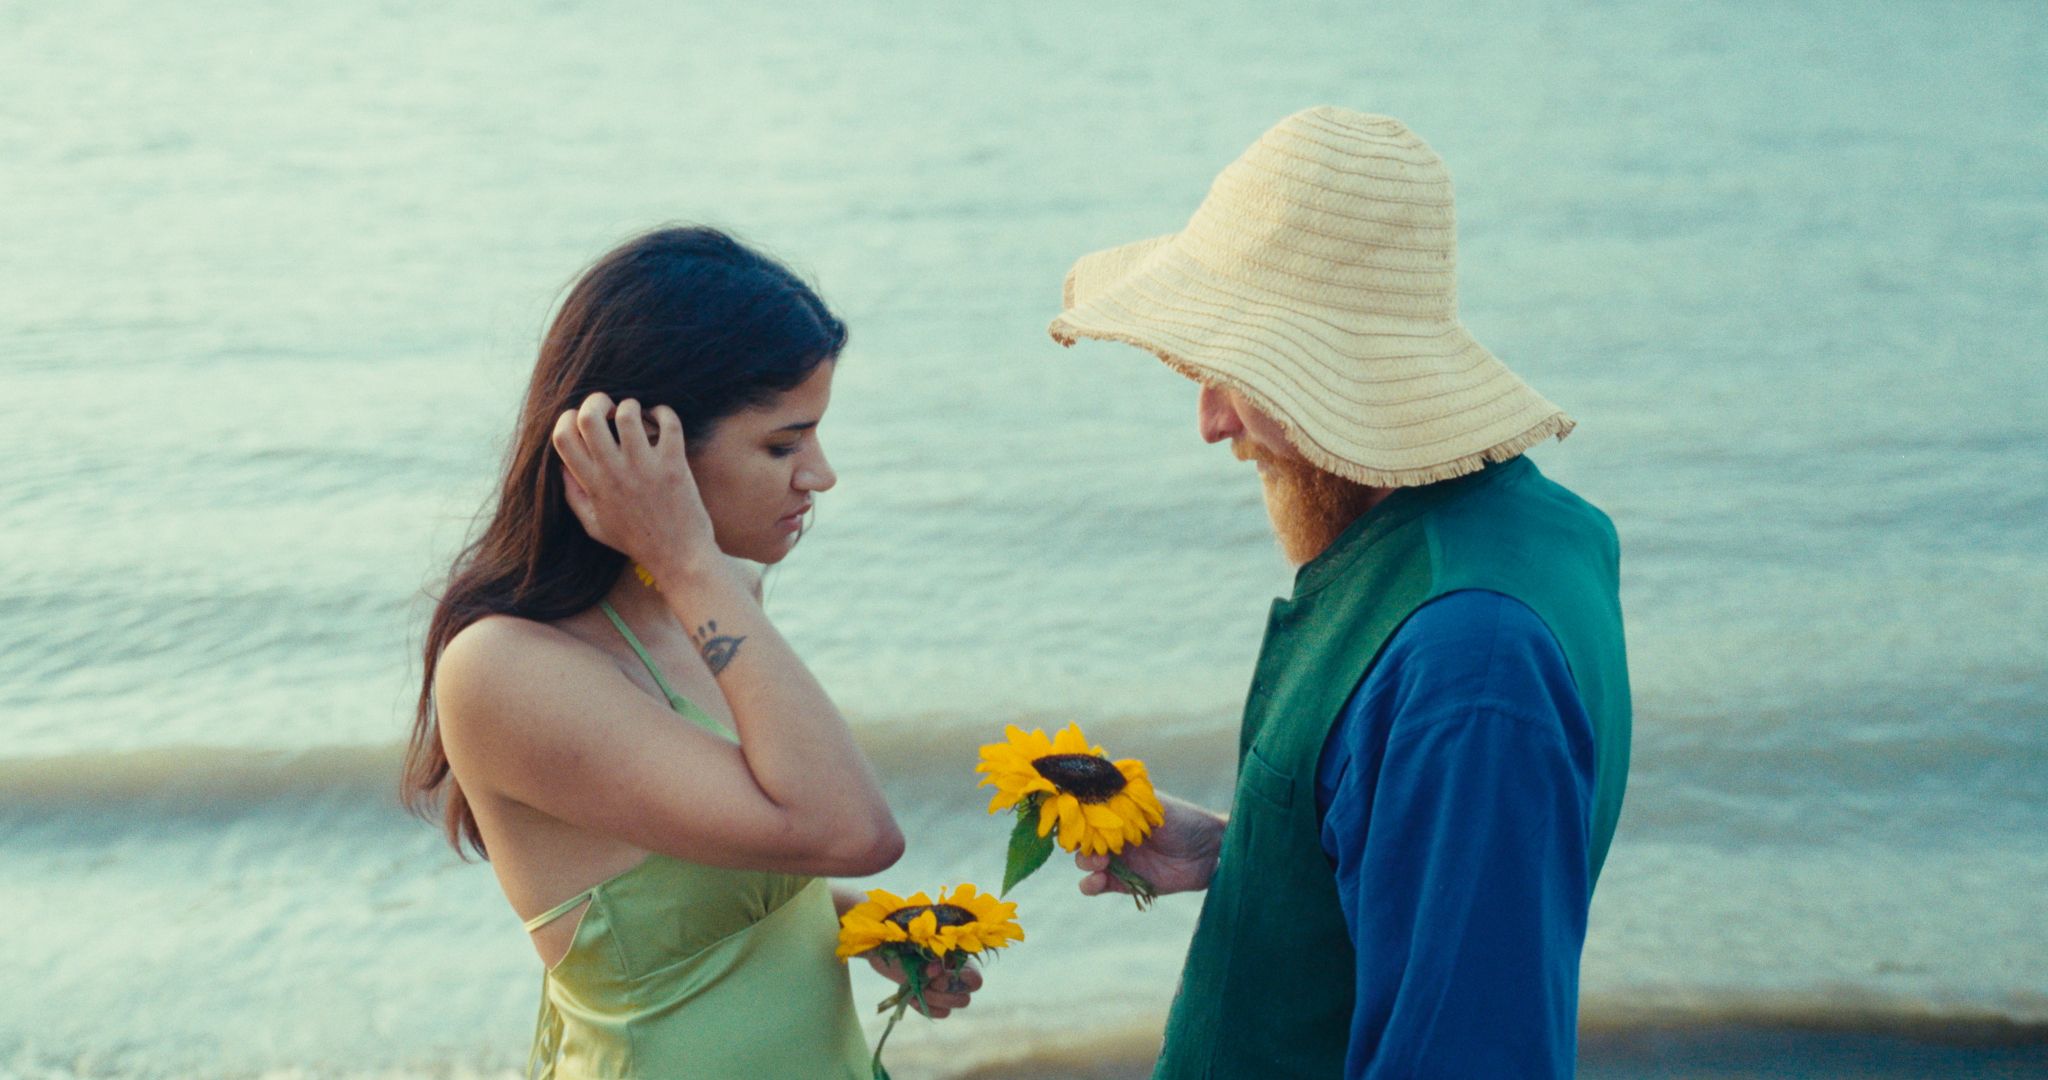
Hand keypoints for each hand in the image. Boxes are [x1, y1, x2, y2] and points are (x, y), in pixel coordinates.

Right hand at [550, 393, 717, 576]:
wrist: (679, 558)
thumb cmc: (637, 541)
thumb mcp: (595, 526)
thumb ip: (574, 496)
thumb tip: (562, 467)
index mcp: (593, 485)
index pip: (563, 437)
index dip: (567, 418)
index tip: (581, 420)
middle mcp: (615, 473)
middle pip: (589, 416)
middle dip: (596, 401)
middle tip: (609, 407)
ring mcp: (645, 467)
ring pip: (628, 413)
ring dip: (631, 406)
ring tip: (638, 416)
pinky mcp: (674, 464)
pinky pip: (669, 422)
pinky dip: (664, 411)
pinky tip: (662, 419)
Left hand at [865, 953, 982, 1018]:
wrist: (884, 949)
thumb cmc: (902, 940)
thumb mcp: (916, 942)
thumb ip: (930, 952)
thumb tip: (935, 968)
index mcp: (958, 957)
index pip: (974, 980)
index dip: (956, 980)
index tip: (932, 970)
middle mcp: (956, 974)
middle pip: (964, 998)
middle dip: (942, 993)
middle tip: (925, 982)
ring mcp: (945, 989)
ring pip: (954, 1006)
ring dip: (934, 1000)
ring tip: (917, 990)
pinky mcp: (934, 1000)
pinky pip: (941, 1013)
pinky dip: (926, 1008)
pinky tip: (912, 998)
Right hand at [1076, 792, 1224, 897]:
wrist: (1210, 850)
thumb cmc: (1185, 820)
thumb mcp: (1156, 804)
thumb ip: (1127, 797)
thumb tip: (1099, 778)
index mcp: (1118, 813)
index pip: (1086, 814)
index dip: (1077, 817)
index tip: (1077, 818)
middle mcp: (1114, 835)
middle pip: (1081, 839)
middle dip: (1079, 842)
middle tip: (1094, 844)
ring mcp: (1118, 860)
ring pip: (1085, 863)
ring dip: (1086, 862)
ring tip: (1101, 862)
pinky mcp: (1124, 883)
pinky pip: (1097, 885)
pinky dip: (1090, 884)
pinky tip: (1099, 880)